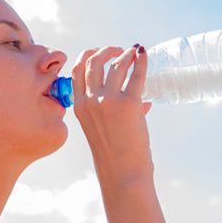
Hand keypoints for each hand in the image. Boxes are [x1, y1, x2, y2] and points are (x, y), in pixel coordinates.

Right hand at [71, 44, 153, 182]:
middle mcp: (90, 100)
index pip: (77, 71)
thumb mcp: (101, 129)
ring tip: (135, 52)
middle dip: (106, 50)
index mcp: (79, 107)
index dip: (88, 56)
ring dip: (126, 54)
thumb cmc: (115, 156)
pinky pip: (136, 74)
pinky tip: (144, 56)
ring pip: (116, 65)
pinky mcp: (129, 103)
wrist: (122, 173)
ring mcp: (108, 100)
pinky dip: (141, 61)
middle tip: (119, 50)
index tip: (99, 52)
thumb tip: (143, 101)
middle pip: (94, 61)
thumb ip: (115, 112)